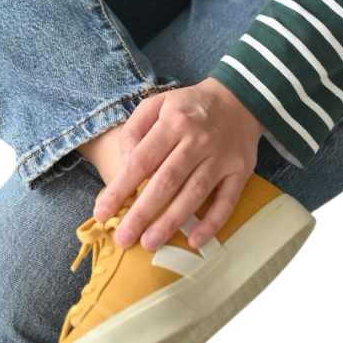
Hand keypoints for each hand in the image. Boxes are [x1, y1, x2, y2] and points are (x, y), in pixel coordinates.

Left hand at [92, 78, 264, 251]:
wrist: (239, 98)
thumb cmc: (190, 107)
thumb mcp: (158, 103)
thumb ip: (135, 129)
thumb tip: (124, 162)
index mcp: (173, 123)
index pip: (142, 160)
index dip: (120, 188)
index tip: (102, 212)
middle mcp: (197, 140)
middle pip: (167, 181)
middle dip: (142, 213)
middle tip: (123, 239)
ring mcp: (221, 157)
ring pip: (194, 194)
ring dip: (171, 222)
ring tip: (149, 244)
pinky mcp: (240, 171)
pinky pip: (227, 201)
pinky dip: (212, 223)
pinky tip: (194, 241)